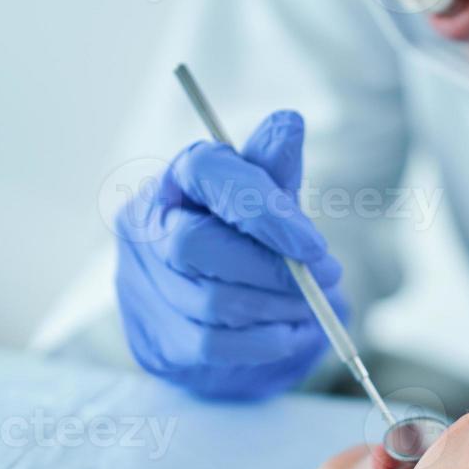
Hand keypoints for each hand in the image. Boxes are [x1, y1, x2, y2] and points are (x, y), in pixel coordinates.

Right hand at [114, 110, 344, 400]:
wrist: (217, 313)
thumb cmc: (245, 240)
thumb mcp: (266, 199)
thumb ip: (274, 168)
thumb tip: (289, 123)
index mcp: (176, 180)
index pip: (207, 173)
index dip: (262, 208)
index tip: (315, 244)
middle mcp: (144, 227)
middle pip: (195, 245)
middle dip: (272, 268)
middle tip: (327, 277)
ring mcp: (141, 285)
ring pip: (210, 301)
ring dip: (278, 306)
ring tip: (313, 305)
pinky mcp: (155, 338)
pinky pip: (212, 345)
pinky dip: (265, 341)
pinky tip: (292, 332)